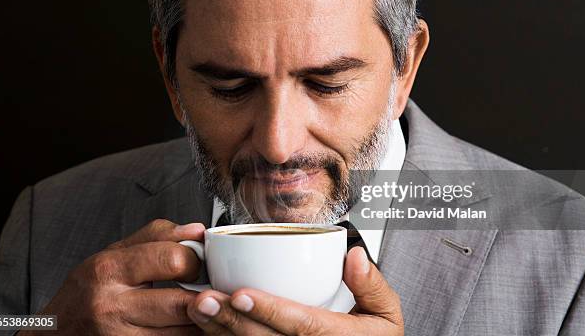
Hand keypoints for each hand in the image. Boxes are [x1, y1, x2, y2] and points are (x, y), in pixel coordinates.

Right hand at [22, 219, 205, 334]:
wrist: (53, 334)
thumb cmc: (87, 291)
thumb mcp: (112, 253)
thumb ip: (156, 236)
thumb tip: (197, 231)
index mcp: (110, 270)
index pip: (172, 260)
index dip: (196, 261)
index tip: (200, 265)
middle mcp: (111, 306)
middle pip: (182, 303)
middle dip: (206, 296)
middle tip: (214, 290)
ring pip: (183, 332)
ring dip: (202, 320)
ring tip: (207, 308)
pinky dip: (186, 335)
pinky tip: (188, 325)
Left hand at [188, 246, 403, 334]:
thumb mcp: (387, 316)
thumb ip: (373, 286)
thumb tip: (354, 255)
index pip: (302, 326)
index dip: (269, 310)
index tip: (241, 291)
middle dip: (232, 321)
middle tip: (204, 299)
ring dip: (220, 333)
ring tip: (197, 309)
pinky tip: (205, 328)